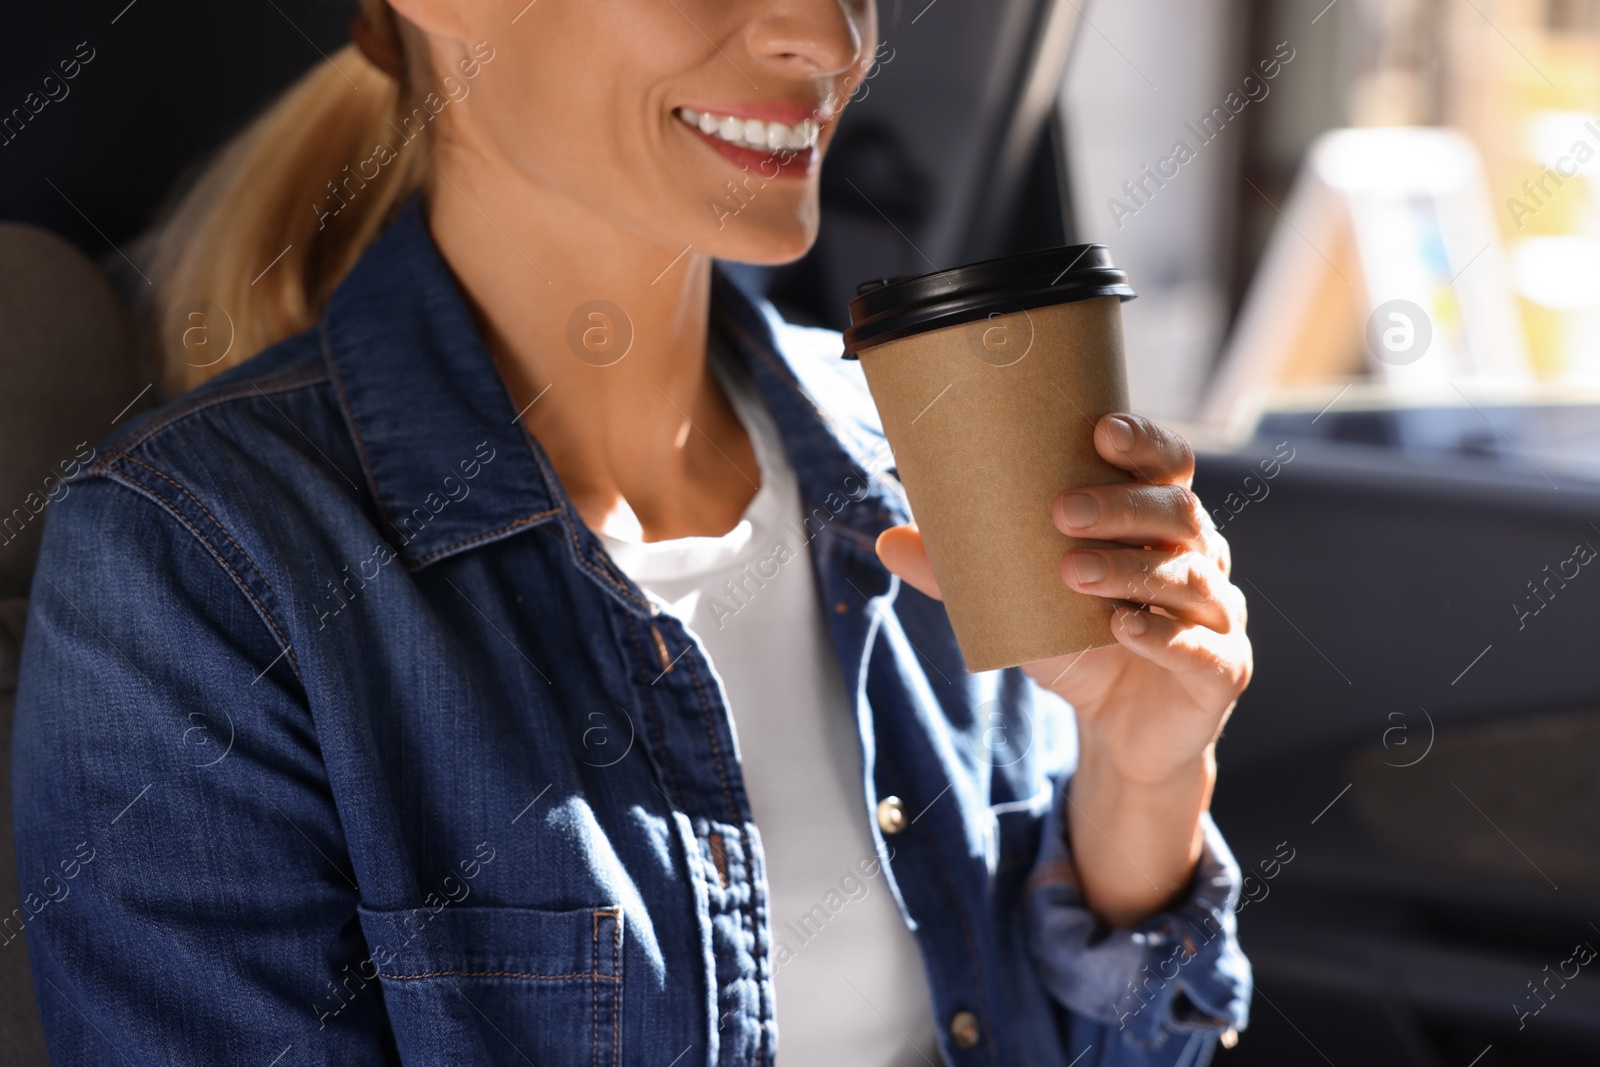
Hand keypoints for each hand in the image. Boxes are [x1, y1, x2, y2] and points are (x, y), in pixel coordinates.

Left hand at [876, 413, 1251, 924]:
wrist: (1120, 731)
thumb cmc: (1077, 644)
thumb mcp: (1018, 605)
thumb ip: (965, 573)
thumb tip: (889, 538)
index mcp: (1159, 523)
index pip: (1167, 465)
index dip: (1144, 442)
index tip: (1099, 430)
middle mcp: (1201, 557)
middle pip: (1179, 513)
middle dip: (1122, 506)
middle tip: (1062, 511)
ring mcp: (1219, 614)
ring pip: (1190, 577)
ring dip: (1130, 570)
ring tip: (1072, 572)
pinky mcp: (1223, 670)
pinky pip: (1202, 648)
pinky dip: (1162, 636)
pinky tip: (1122, 628)